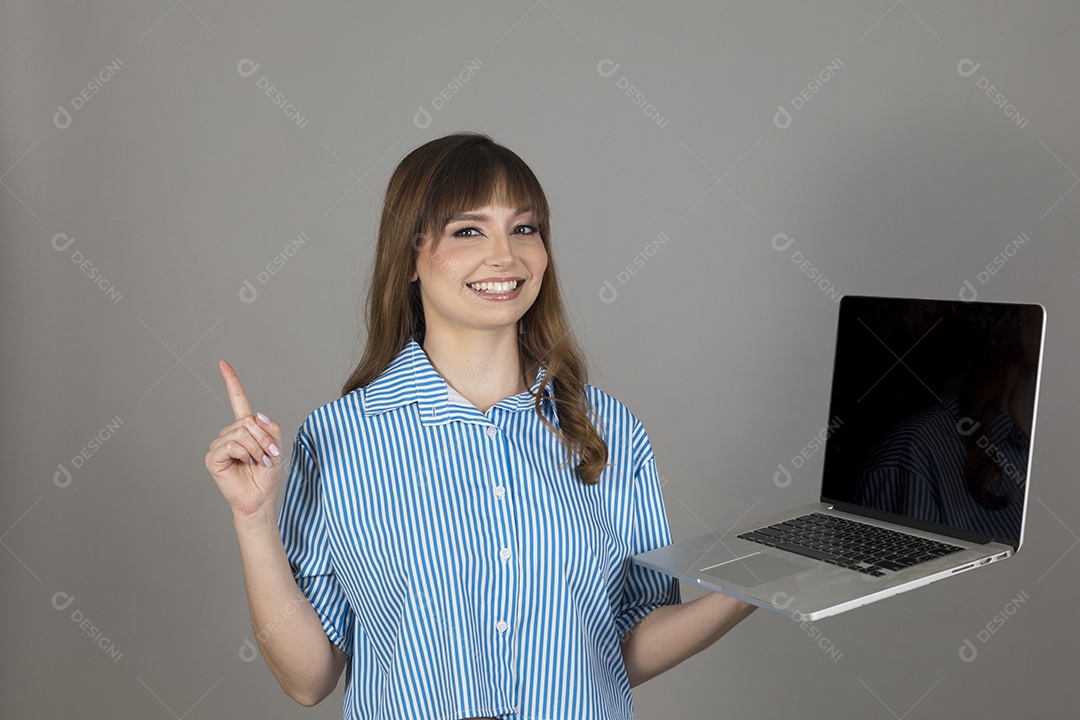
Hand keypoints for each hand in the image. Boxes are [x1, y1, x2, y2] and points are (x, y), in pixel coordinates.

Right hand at [205, 359, 284, 517]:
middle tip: (269, 457)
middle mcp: (229, 433)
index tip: (222, 362)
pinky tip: (246, 464)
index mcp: (244, 428)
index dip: (231, 381)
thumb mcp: (276, 447)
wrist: (260, 498)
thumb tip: (257, 416)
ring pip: (242, 432)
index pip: (237, 400)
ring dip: (258, 448)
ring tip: (260, 462)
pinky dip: (245, 453)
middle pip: (248, 421)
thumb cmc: (267, 475)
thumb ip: (271, 428)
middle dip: (265, 438)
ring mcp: (220, 444)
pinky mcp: (213, 457)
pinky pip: (232, 444)